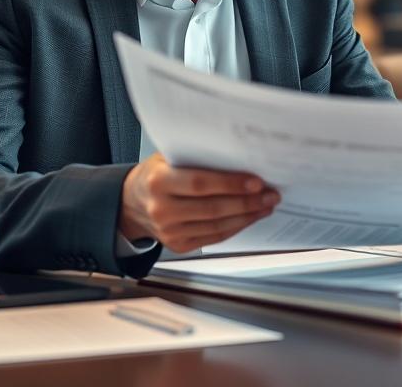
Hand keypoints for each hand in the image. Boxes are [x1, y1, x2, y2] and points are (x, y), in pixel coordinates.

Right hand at [119, 153, 279, 252]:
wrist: (130, 203)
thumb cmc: (156, 174)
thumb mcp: (168, 157)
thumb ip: (197, 157)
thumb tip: (239, 155)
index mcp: (158, 181)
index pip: (200, 184)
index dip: (231, 184)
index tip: (257, 182)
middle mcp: (162, 209)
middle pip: (213, 208)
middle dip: (247, 202)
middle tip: (270, 194)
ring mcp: (169, 231)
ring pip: (217, 226)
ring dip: (247, 216)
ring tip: (266, 205)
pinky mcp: (178, 245)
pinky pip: (214, 237)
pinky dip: (235, 227)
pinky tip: (250, 217)